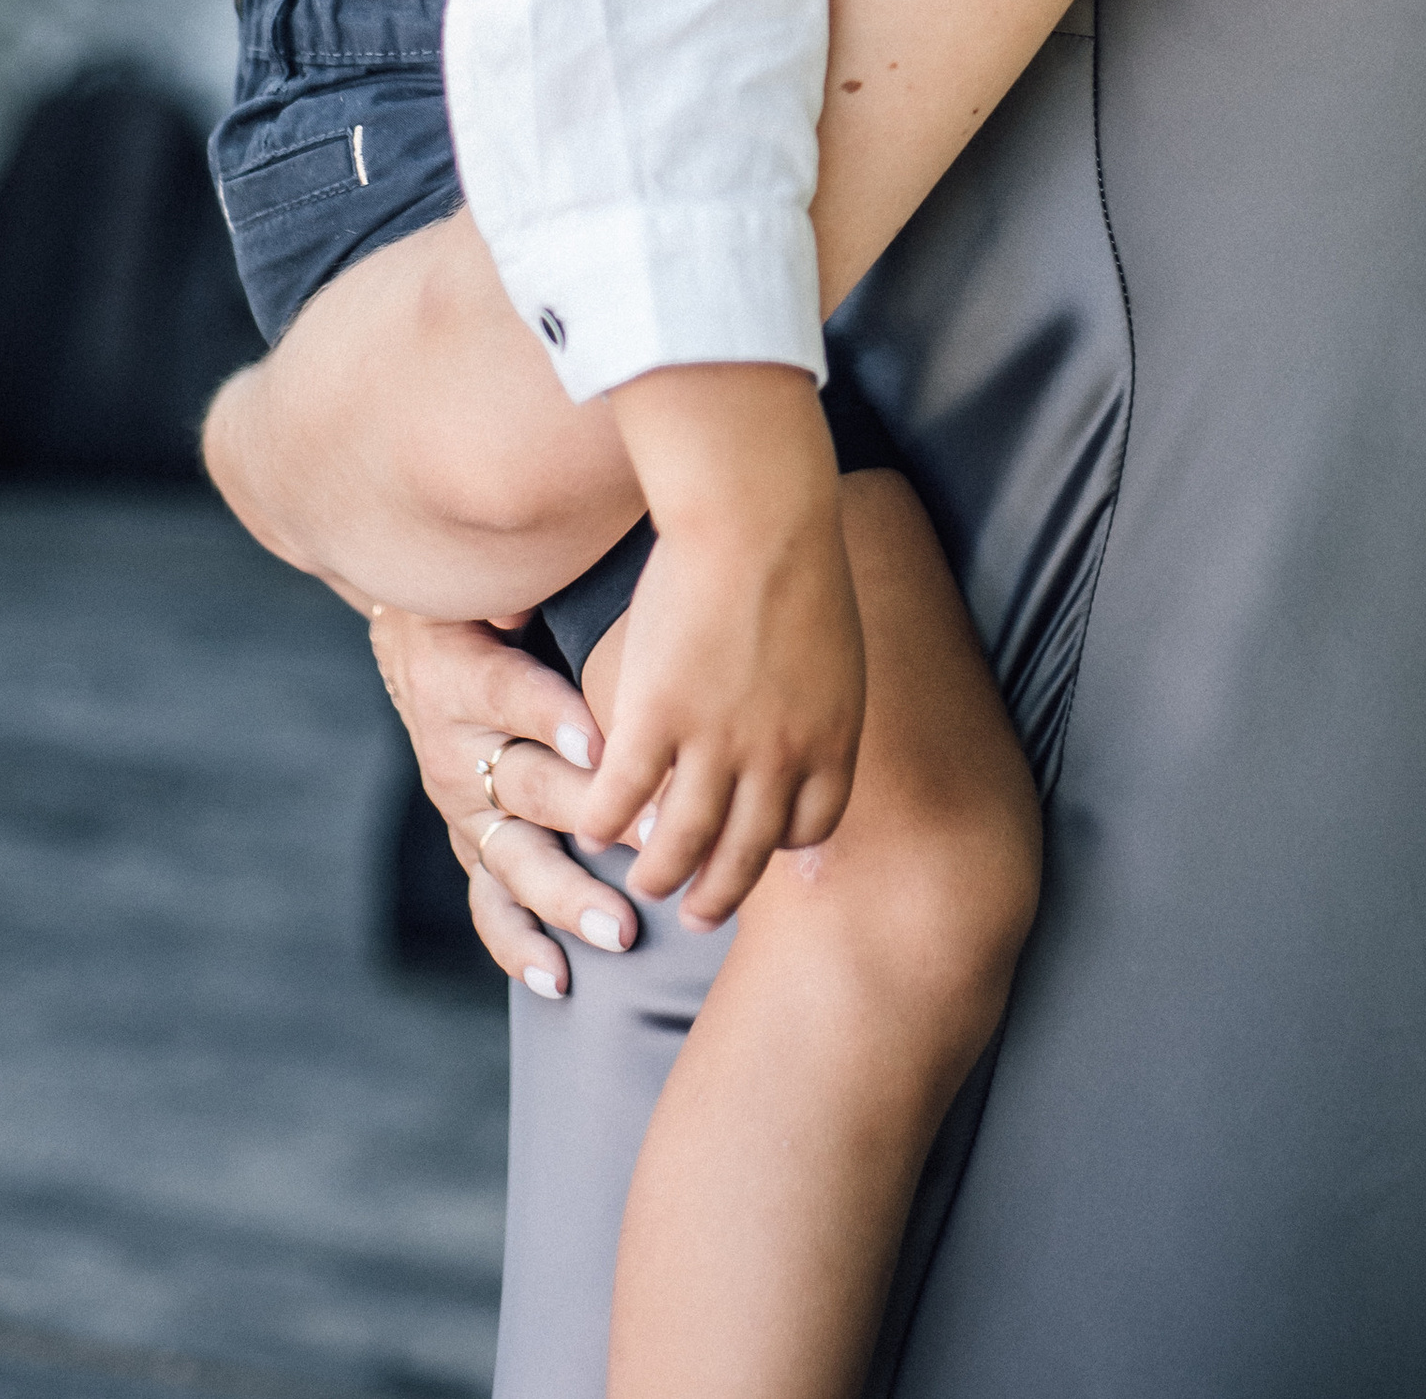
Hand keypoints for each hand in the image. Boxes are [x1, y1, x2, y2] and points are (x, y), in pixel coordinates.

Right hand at [366, 607, 639, 997]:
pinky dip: (521, 944)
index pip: (508, 694)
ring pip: (512, 858)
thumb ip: (520, 585)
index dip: (551, 717)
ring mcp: (464, 808)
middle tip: (649, 841)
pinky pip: (490, 904)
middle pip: (521, 786)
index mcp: (460, 675)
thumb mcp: (495, 577)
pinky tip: (560, 979)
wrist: (419, 642)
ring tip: (620, 931)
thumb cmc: (485, 600)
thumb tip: (522, 593)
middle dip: (586, 817)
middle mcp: (456, 748)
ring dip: (567, 897)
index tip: (599, 743)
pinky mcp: (473, 844)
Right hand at [572, 364, 863, 922]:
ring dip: (657, 875)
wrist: (756, 510)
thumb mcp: (834, 646)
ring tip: (641, 885)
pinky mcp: (656, 718)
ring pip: (680, 844)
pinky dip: (603, 822)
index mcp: (831, 736)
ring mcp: (716, 743)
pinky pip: (621, 797)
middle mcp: (779, 756)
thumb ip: (822, 700)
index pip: (812, 825)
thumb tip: (819, 728)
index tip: (761, 859)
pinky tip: (591, 828)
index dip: (782, 850)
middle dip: (720, 894)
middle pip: (747, 855)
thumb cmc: (797, 556)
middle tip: (697, 914)